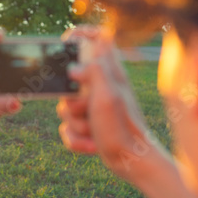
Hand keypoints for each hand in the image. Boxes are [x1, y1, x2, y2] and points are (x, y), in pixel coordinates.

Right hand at [57, 26, 170, 181]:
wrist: (132, 162)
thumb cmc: (123, 128)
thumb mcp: (107, 95)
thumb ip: (93, 71)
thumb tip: (74, 65)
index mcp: (109, 72)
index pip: (96, 38)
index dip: (79, 35)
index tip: (65, 44)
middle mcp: (101, 86)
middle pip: (68, 81)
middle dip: (70, 100)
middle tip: (86, 107)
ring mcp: (94, 106)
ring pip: (65, 108)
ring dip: (75, 124)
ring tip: (94, 129)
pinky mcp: (89, 125)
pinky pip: (67, 129)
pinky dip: (76, 140)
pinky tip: (92, 145)